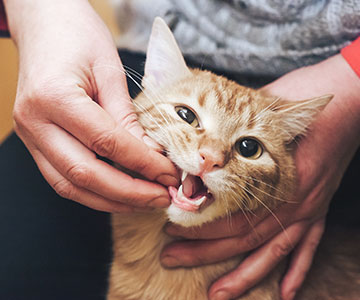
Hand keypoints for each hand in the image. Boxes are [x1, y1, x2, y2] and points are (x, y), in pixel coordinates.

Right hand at [5, 0, 177, 211]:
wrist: (44, 24)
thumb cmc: (77, 36)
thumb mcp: (109, 70)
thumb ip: (128, 117)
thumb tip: (152, 155)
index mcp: (55, 97)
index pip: (107, 143)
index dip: (143, 163)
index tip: (170, 174)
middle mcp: (35, 122)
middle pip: (85, 174)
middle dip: (130, 193)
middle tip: (162, 197)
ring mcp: (31, 136)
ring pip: (71, 186)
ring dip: (112, 200)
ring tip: (145, 202)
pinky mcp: (36, 142)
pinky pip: (63, 179)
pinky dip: (94, 192)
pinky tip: (120, 193)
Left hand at [161, 54, 359, 299]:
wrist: (349, 96)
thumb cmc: (303, 96)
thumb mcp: (261, 109)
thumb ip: (233, 131)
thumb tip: (197, 145)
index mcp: (275, 176)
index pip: (230, 211)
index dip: (199, 224)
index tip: (171, 228)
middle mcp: (292, 198)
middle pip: (244, 235)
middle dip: (205, 251)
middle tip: (172, 258)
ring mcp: (309, 205)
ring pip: (272, 249)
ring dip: (244, 273)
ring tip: (218, 293)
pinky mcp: (320, 205)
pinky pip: (310, 244)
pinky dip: (298, 268)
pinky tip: (285, 291)